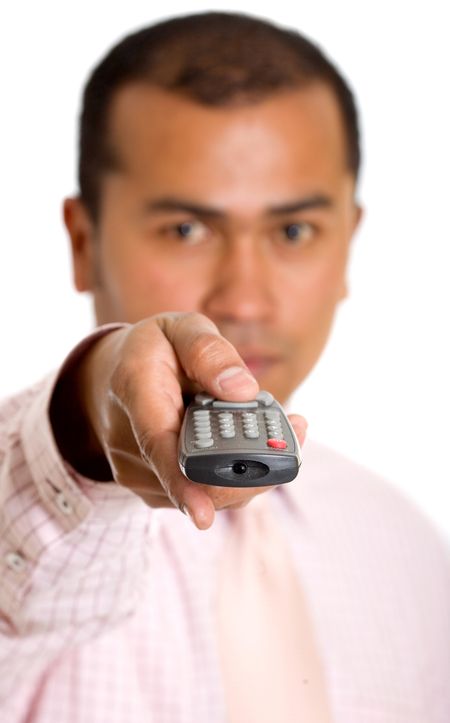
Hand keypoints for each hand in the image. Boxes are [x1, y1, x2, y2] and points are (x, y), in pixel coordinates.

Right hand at [58, 313, 306, 529]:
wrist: (112, 378)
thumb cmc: (154, 350)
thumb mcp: (180, 328)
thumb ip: (208, 351)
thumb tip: (244, 390)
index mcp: (135, 392)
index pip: (158, 446)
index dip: (183, 484)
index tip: (204, 515)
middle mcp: (130, 442)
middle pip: (194, 479)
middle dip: (251, 466)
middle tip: (295, 431)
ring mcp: (141, 471)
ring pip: (206, 491)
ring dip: (249, 468)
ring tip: (280, 426)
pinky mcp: (156, 487)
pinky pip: (204, 492)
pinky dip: (235, 473)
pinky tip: (255, 443)